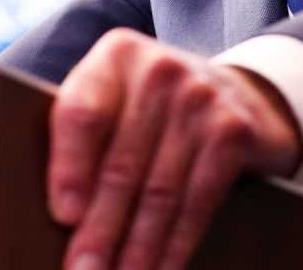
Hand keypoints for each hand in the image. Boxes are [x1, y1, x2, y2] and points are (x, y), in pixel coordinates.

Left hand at [48, 29, 302, 269]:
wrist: (241, 94)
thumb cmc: (155, 110)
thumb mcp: (119, 102)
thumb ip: (86, 137)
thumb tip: (61, 217)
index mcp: (116, 55)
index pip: (82, 112)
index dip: (70, 167)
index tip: (63, 216)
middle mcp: (160, 68)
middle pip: (121, 164)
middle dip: (99, 229)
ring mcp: (202, 97)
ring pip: (159, 191)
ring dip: (136, 248)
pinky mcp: (234, 130)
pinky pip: (198, 200)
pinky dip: (177, 244)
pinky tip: (161, 269)